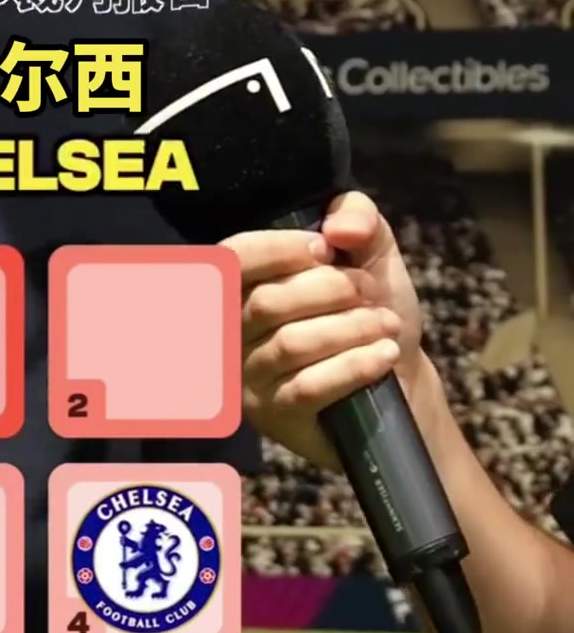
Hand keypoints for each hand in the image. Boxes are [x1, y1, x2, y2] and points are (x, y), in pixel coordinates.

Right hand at [224, 190, 424, 470]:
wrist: (400, 373)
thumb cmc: (370, 306)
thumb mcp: (371, 250)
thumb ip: (357, 216)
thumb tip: (337, 230)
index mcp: (246, 281)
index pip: (232, 257)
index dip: (277, 249)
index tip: (328, 250)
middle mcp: (234, 328)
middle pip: (266, 303)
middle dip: (330, 291)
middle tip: (370, 293)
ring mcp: (250, 376)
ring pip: (290, 345)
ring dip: (350, 329)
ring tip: (387, 325)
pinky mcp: (275, 416)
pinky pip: (307, 387)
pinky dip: (353, 366)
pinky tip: (384, 355)